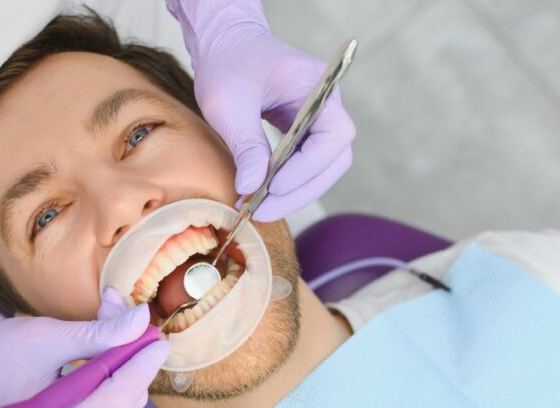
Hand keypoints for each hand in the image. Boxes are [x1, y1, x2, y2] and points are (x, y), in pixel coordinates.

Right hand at [0, 288, 167, 407]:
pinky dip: (109, 369)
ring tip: (113, 318)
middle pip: (124, 399)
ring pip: (115, 398)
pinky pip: (101, 399)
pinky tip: (103, 342)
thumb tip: (139, 320)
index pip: (122, 395)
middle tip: (130, 317)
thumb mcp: (47, 337)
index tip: (157, 336)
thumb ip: (97, 332)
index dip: (144, 364)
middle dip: (133, 357)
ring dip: (122, 359)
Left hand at [191, 25, 355, 220]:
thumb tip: (251, 188)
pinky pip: (307, 165)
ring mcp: (320, 120)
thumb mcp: (228, 103)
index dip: (307, 167)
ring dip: (295, 193)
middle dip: (301, 190)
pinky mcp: (306, 132)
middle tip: (264, 211)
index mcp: (319, 85)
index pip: (332, 136)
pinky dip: (287, 184)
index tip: (273, 187)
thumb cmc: (228, 63)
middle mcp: (328, 104)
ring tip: (259, 209)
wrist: (226, 45)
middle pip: (334, 160)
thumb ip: (245, 144)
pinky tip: (262, 195)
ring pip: (323, 168)